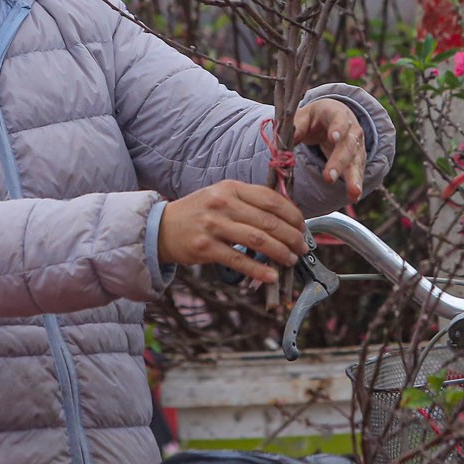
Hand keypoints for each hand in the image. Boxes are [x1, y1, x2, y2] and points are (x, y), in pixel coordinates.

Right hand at [157, 180, 306, 284]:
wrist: (161, 227)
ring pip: (257, 240)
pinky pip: (239, 260)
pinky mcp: (205, 248)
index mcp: (231, 188)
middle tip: (302, 248)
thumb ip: (249, 203)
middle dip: (291, 236)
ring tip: (291, 260)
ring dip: (280, 252)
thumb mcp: (221, 196)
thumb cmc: (199, 212)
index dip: (292, 215)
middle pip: (268, 221)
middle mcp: (223, 203)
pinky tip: (272, 275)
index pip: (271, 199)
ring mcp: (213, 225)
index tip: (302, 227)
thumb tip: (286, 218)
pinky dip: (259, 269)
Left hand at [293, 98, 366, 202]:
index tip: (333, 138)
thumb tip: (282, 143)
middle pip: (347, 144)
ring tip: (353, 192)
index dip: (338, 127)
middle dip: (339, 162)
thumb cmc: (314, 119)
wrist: (331, 120)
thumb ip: (294, 128)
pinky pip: (358, 172)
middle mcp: (351, 128)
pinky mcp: (357, 160)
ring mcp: (357, 145)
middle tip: (328, 178)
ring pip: (356, 161)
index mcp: (336, 112)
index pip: (339, 118)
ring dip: (353, 177)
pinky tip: (354, 196)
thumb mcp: (302, 117)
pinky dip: (356, 184)